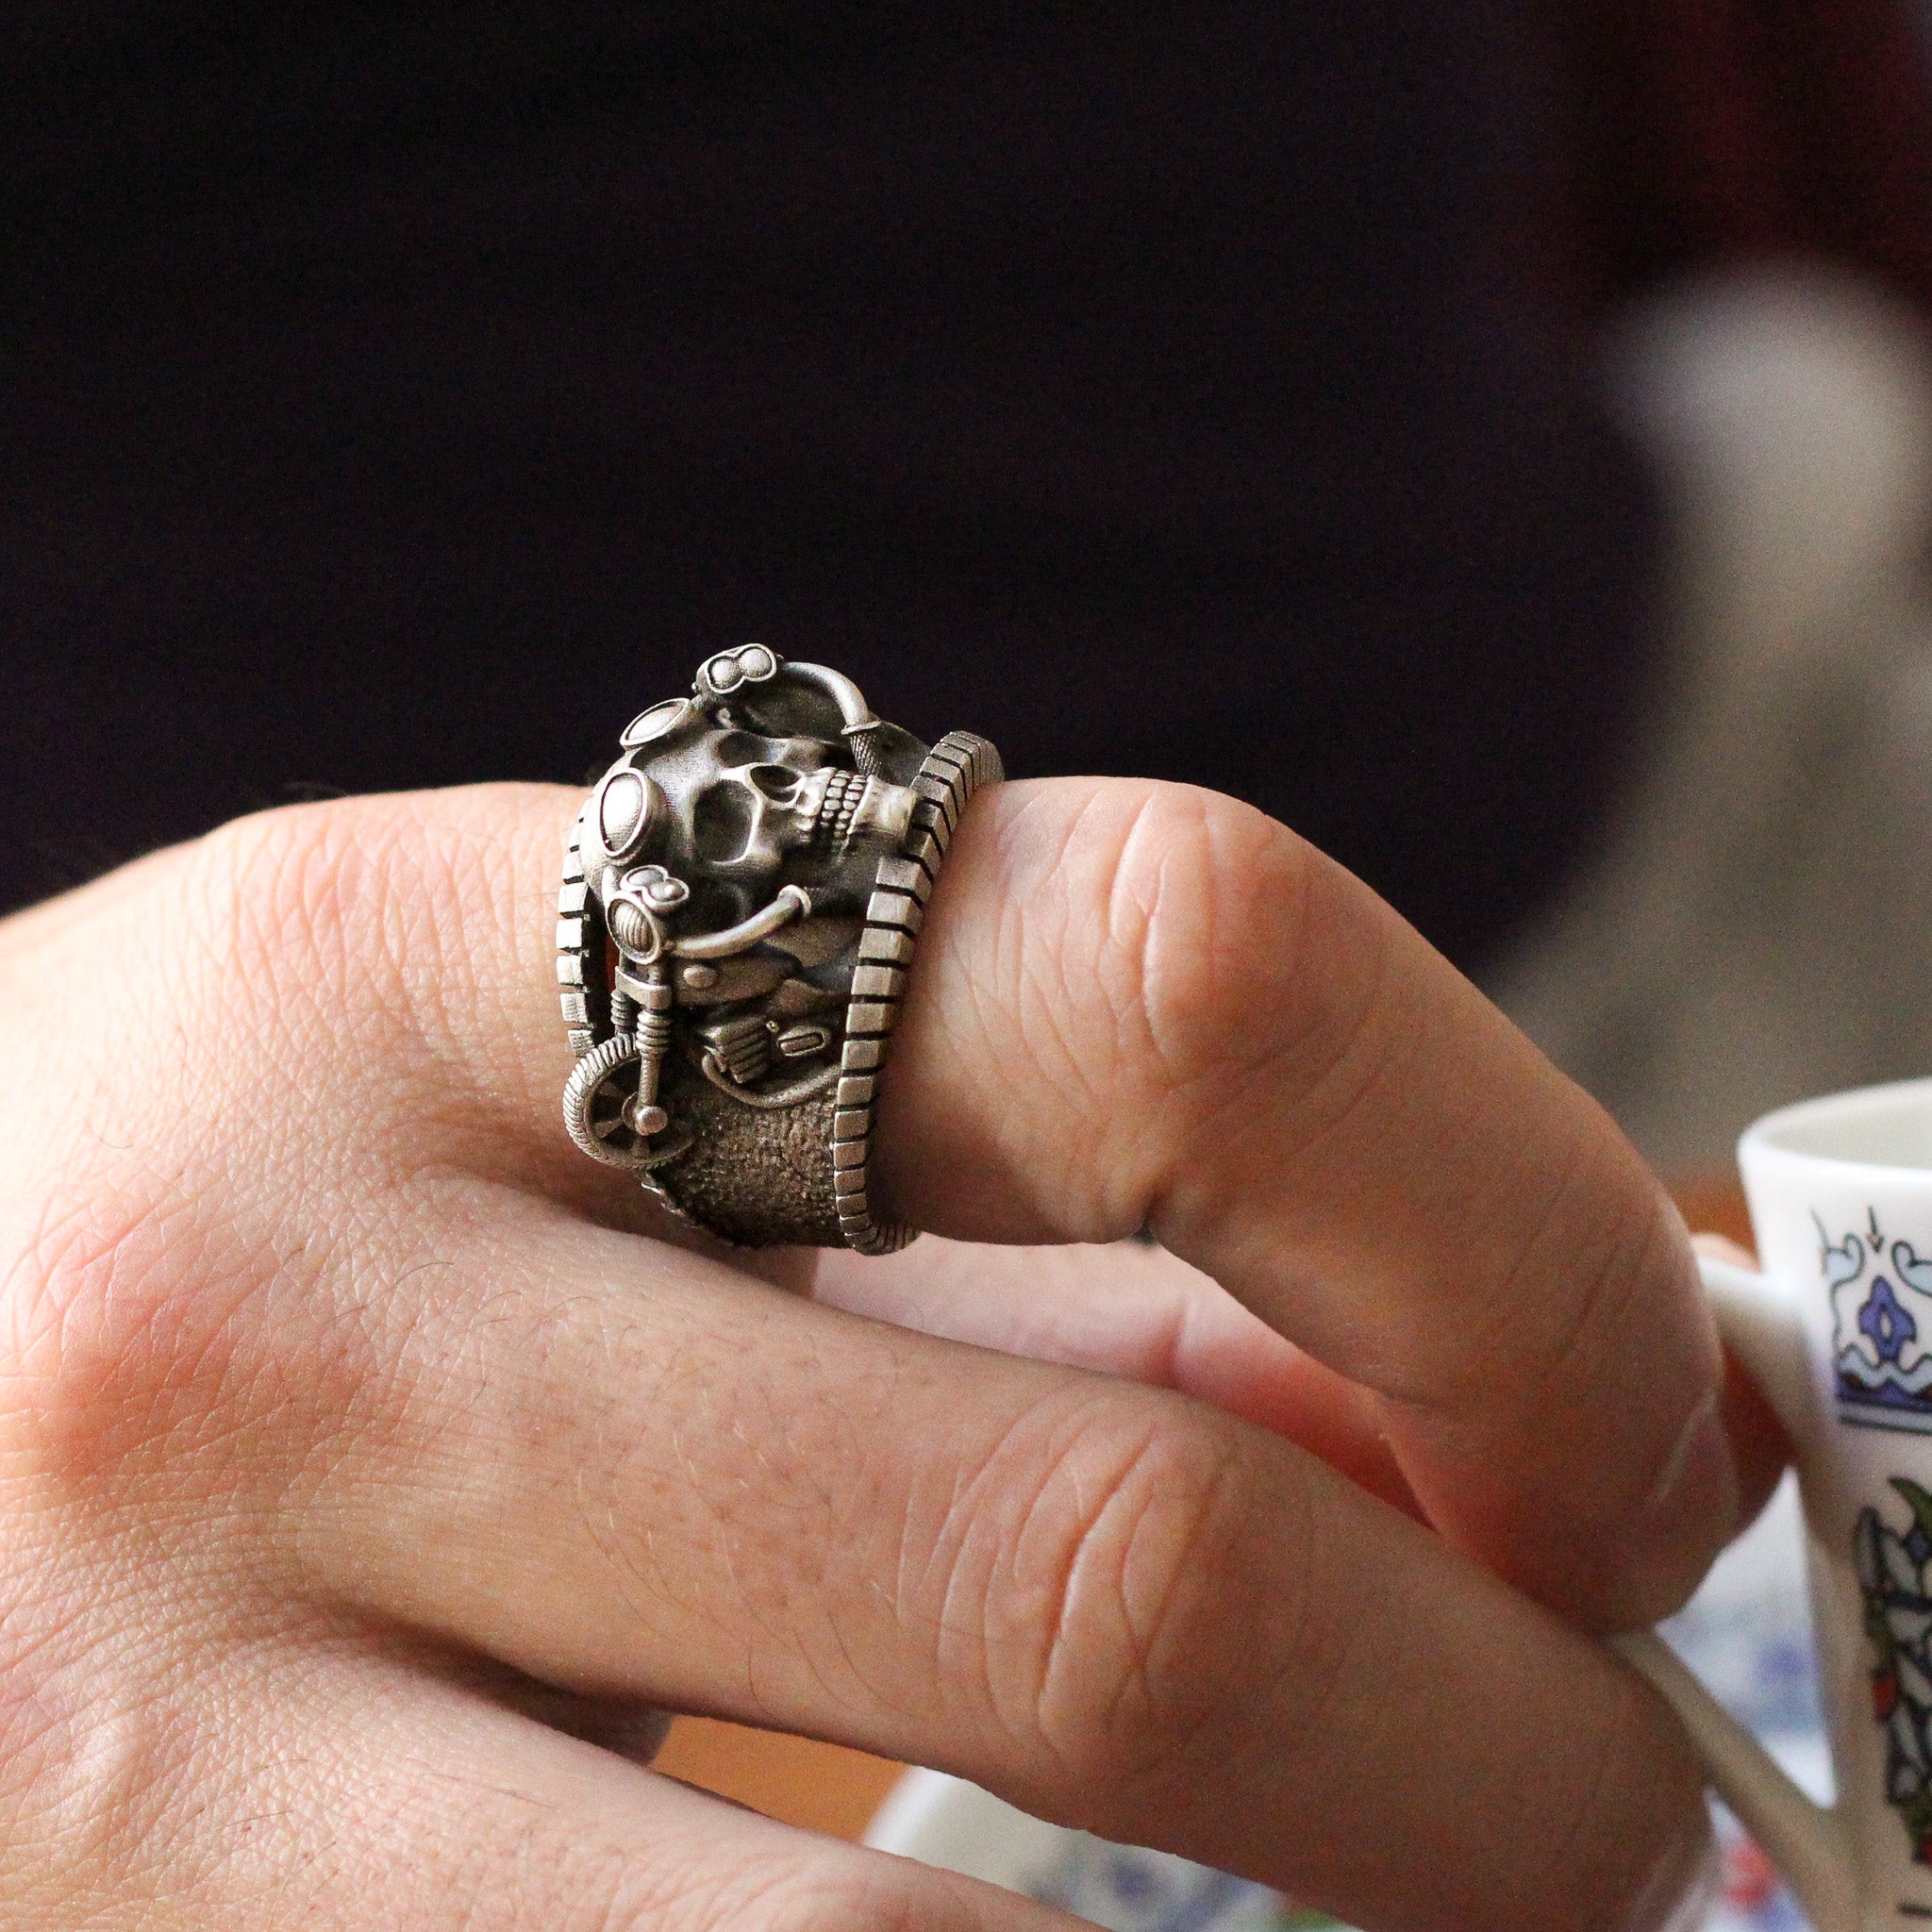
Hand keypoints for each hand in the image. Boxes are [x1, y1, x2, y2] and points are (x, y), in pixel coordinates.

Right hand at [0, 777, 1765, 1929]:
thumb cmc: (257, 1234)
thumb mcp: (590, 1130)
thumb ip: (1044, 1267)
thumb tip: (1512, 1420)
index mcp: (445, 964)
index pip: (1169, 974)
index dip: (1507, 1233)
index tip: (1636, 1436)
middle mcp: (274, 1308)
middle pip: (1125, 1561)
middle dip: (1512, 1742)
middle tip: (1614, 1784)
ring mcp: (147, 1732)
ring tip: (1418, 1916)